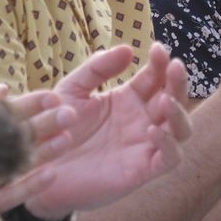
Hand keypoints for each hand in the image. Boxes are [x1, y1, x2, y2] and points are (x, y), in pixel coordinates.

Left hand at [0, 43, 190, 218]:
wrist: (40, 168)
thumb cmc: (57, 128)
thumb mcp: (73, 90)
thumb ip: (97, 68)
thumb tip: (128, 49)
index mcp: (129, 99)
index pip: (155, 77)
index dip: (160, 62)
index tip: (157, 48)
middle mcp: (143, 120)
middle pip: (174, 98)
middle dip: (178, 81)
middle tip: (174, 65)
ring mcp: (145, 146)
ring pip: (180, 129)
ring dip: (179, 113)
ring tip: (165, 99)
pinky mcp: (141, 171)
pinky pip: (168, 159)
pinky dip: (168, 144)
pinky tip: (152, 131)